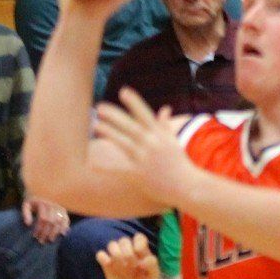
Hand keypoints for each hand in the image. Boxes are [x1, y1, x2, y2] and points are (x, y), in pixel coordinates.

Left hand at [21, 197, 69, 242]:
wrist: (39, 194)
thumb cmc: (32, 203)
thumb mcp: (26, 205)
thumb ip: (25, 214)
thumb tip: (28, 224)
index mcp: (43, 203)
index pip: (43, 218)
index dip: (39, 228)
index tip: (34, 236)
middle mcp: (52, 205)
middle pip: (51, 221)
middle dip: (46, 232)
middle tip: (41, 241)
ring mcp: (59, 207)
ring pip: (59, 221)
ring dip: (55, 232)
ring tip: (50, 240)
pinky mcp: (63, 211)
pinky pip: (66, 219)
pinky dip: (65, 227)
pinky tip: (62, 234)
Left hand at [94, 87, 193, 205]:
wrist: (188, 187)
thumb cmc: (180, 164)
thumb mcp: (173, 142)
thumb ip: (165, 125)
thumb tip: (165, 108)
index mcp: (160, 135)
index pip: (145, 115)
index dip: (134, 102)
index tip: (123, 91)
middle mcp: (153, 145)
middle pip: (131, 127)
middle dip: (115, 116)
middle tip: (100, 107)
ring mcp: (146, 160)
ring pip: (124, 143)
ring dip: (109, 133)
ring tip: (95, 125)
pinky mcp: (139, 175)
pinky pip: (119, 170)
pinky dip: (105, 167)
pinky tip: (91, 164)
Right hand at [97, 232, 159, 278]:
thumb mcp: (154, 274)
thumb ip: (152, 263)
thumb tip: (142, 261)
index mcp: (141, 249)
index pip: (138, 237)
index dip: (138, 243)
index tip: (140, 254)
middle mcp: (128, 250)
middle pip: (124, 240)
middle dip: (128, 252)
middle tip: (133, 267)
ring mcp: (117, 257)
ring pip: (112, 244)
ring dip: (116, 254)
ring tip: (122, 267)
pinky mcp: (107, 265)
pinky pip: (100, 255)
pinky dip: (103, 257)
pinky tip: (109, 264)